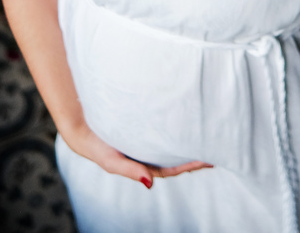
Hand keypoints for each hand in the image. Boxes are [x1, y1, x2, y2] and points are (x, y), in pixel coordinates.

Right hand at [63, 123, 212, 188]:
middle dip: (195, 151)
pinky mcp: (143, 124)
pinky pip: (163, 125)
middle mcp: (149, 152)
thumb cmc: (97, 148)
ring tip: (207, 129)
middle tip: (218, 143)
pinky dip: (175, 123)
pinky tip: (186, 115)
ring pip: (172, 140)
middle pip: (177, 154)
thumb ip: (130, 172)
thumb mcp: (112, 162)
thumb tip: (150, 184)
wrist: (81, 127)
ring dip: (188, 136)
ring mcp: (147, 139)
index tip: (209, 160)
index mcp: (145, 164)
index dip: (191, 165)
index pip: (173, 168)